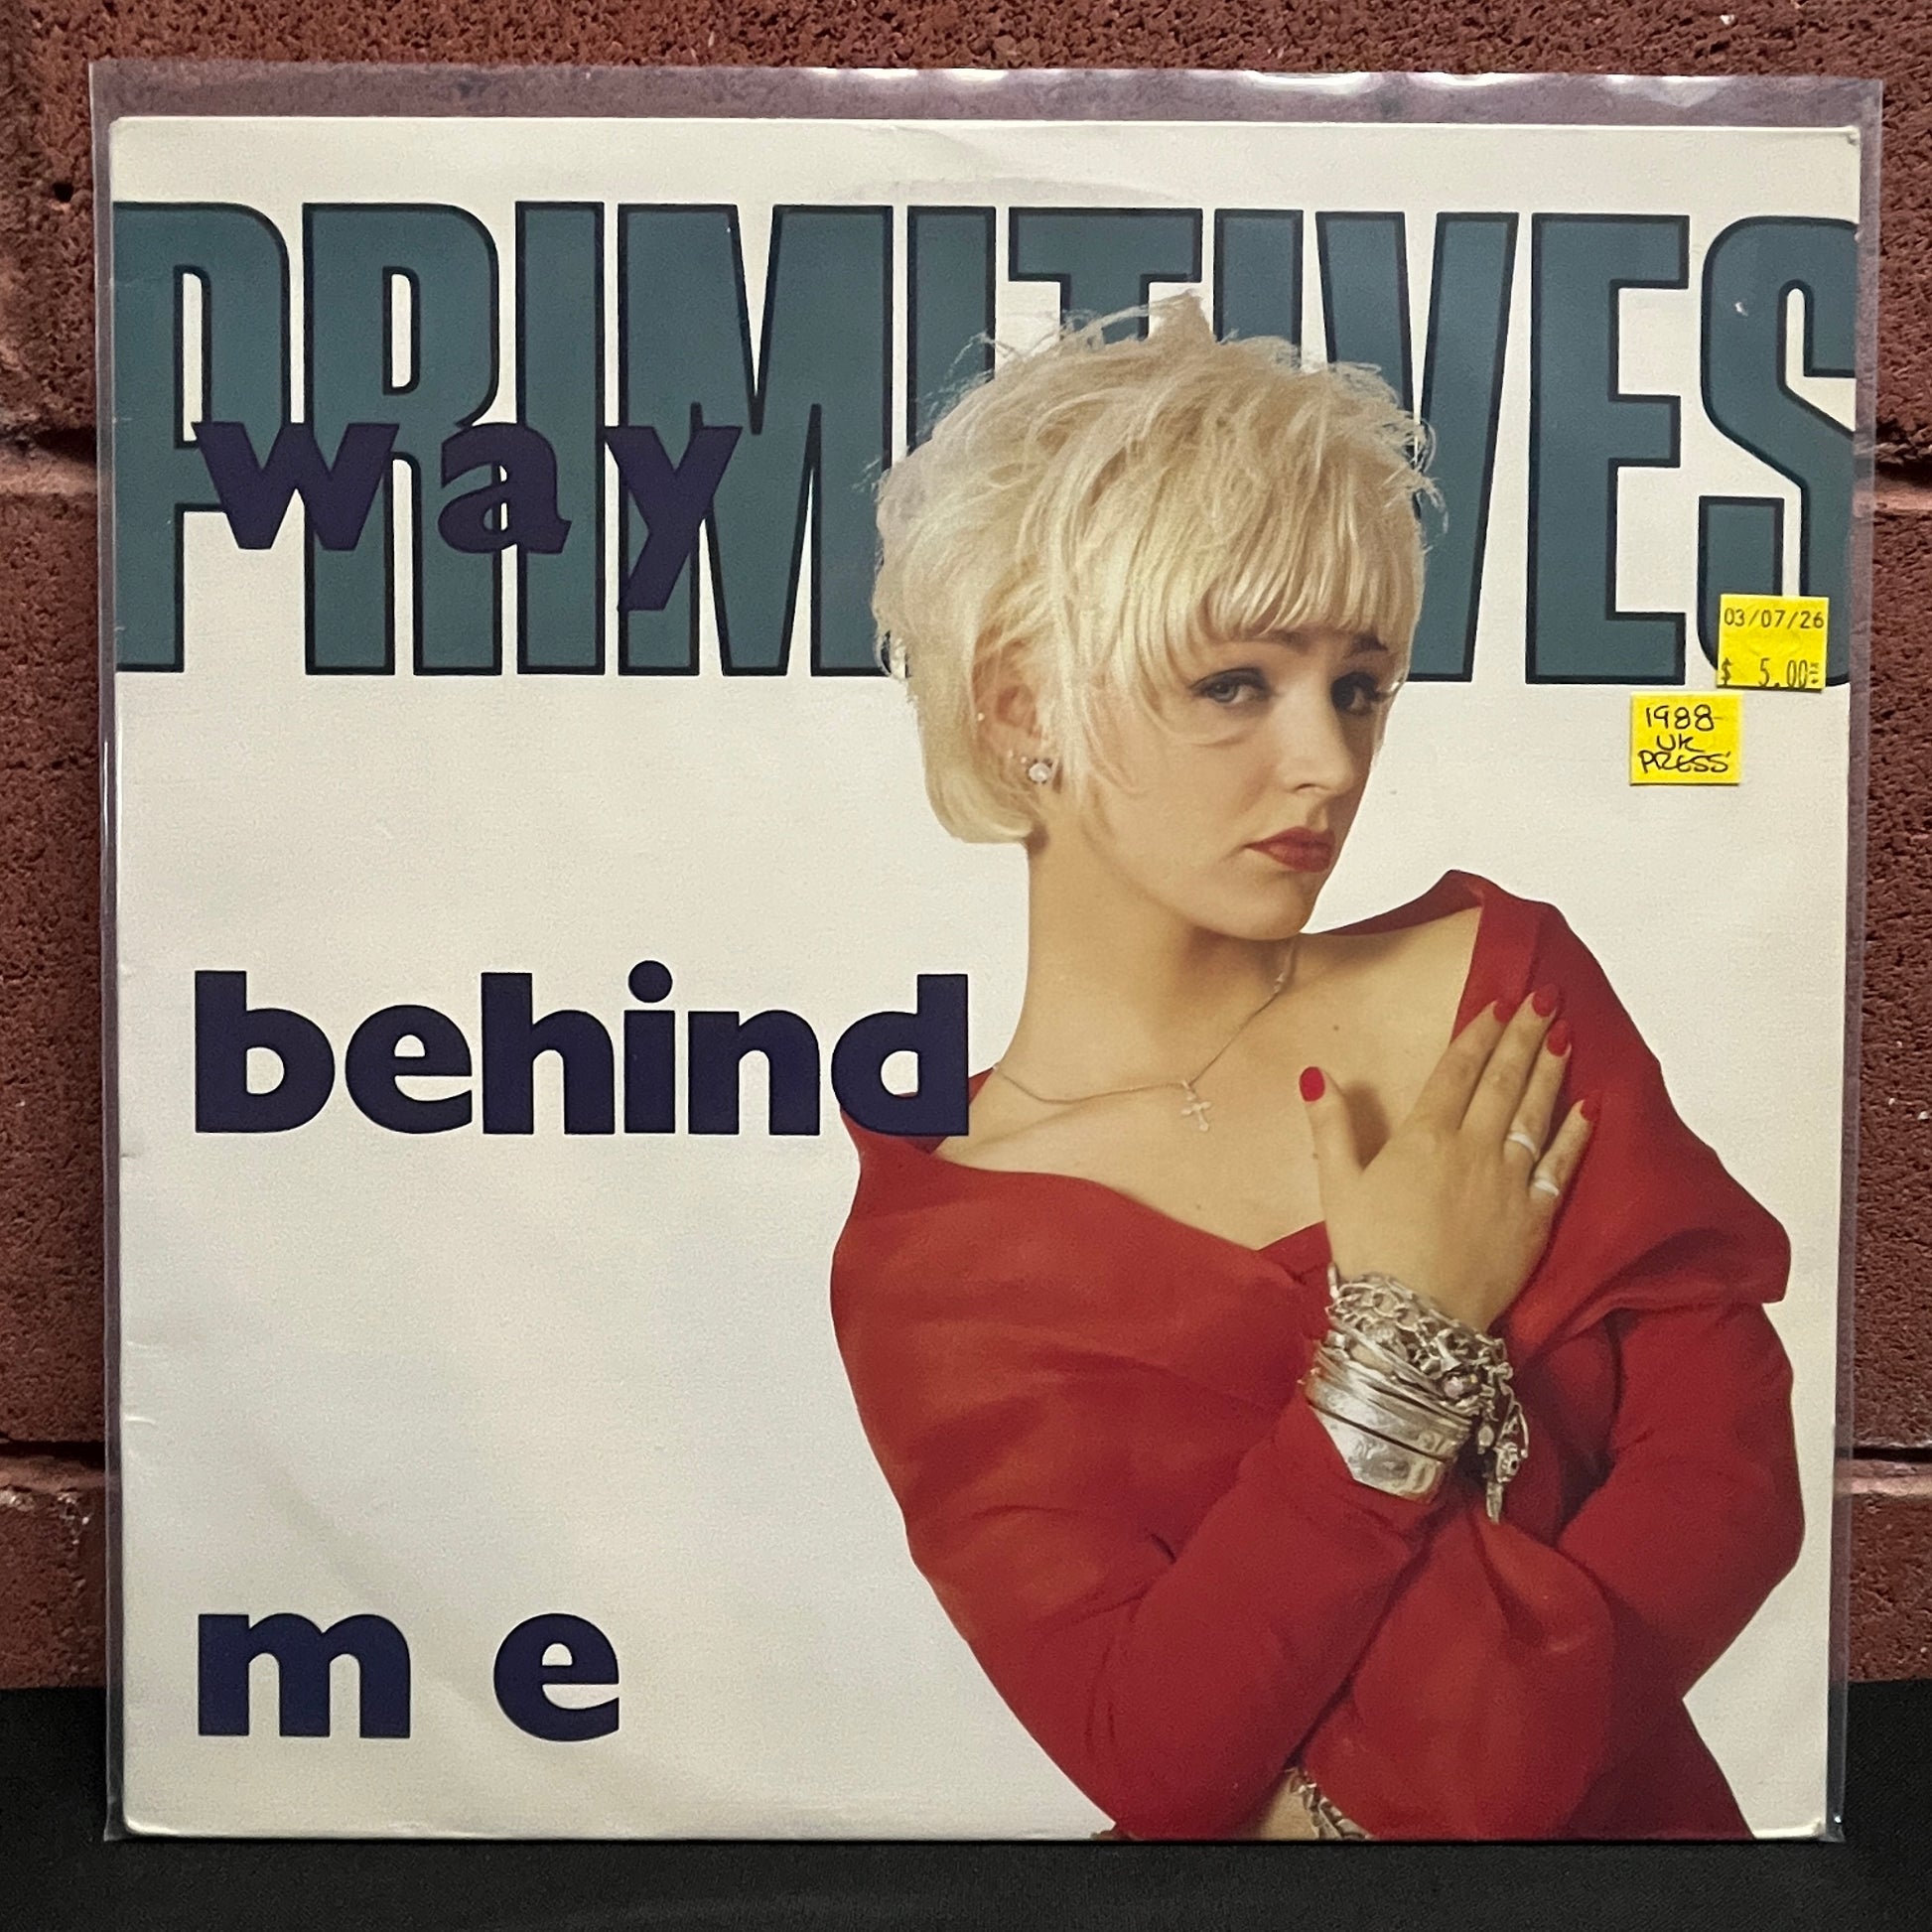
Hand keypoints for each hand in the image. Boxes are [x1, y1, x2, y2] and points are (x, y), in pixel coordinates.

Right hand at [1298, 990, 1595, 1331]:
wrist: (1415, 1320)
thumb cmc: (1370, 1254)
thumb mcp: (1336, 1186)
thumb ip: (1331, 1126)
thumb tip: (1316, 1075)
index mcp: (1423, 1136)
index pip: (1458, 1070)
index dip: (1480, 1033)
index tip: (1499, 1003)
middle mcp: (1472, 1148)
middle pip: (1504, 1080)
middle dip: (1525, 1035)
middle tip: (1545, 997)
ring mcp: (1508, 1182)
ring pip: (1536, 1113)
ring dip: (1552, 1070)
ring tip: (1565, 1034)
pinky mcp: (1534, 1218)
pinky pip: (1562, 1166)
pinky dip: (1577, 1135)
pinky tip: (1589, 1107)